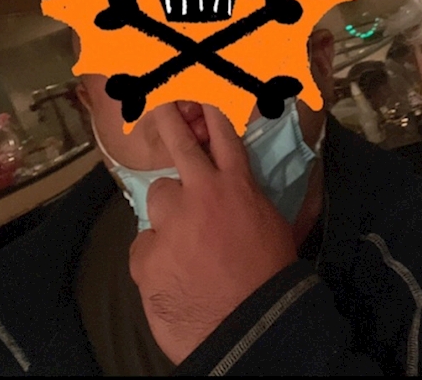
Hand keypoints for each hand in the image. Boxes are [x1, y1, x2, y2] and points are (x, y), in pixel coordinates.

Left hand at [129, 103, 296, 364]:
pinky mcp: (147, 253)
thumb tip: (267, 196)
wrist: (249, 325)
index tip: (202, 95)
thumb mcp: (275, 229)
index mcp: (237, 188)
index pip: (224, 138)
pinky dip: (157, 252)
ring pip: (159, 198)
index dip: (213, 113)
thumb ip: (257, 204)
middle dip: (169, 120)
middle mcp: (200, 195)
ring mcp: (170, 222)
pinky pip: (146, 243)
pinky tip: (173, 272)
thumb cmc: (272, 276)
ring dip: (169, 211)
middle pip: (179, 146)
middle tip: (159, 104)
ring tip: (183, 237)